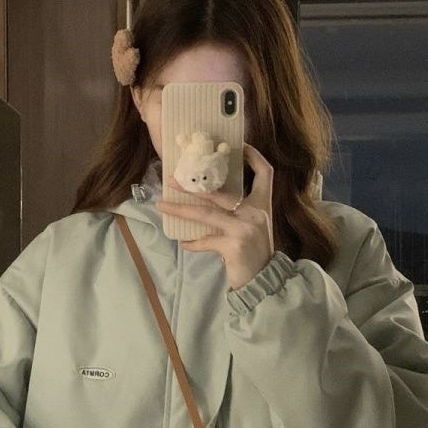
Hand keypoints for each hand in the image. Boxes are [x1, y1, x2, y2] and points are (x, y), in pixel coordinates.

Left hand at [156, 143, 273, 289]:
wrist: (263, 280)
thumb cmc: (254, 253)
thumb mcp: (253, 227)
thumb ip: (238, 212)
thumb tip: (207, 198)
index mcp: (263, 204)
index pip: (265, 172)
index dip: (253, 156)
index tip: (237, 146)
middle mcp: (255, 212)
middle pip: (220, 191)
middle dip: (193, 185)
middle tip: (171, 179)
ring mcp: (244, 228)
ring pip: (206, 213)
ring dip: (181, 209)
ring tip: (162, 205)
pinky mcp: (234, 245)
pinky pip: (206, 240)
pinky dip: (193, 243)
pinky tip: (184, 243)